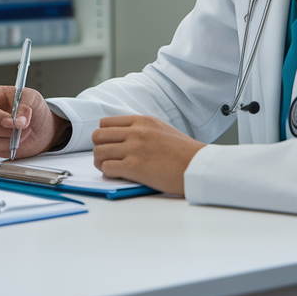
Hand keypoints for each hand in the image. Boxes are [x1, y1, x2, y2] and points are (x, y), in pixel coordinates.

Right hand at [0, 85, 68, 158]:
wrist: (41, 125)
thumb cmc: (33, 107)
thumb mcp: (32, 98)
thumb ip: (25, 105)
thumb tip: (18, 120)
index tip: (10, 121)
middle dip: (3, 130)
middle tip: (21, 128)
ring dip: (9, 139)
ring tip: (25, 133)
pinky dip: (10, 147)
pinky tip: (19, 140)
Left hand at [91, 116, 206, 195]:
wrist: (198, 166)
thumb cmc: (183, 152)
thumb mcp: (161, 129)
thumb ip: (140, 129)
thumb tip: (121, 136)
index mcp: (142, 121)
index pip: (105, 123)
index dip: (104, 136)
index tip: (109, 145)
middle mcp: (136, 132)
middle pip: (98, 136)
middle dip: (100, 148)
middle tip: (107, 157)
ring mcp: (134, 149)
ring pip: (99, 152)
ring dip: (101, 162)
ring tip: (111, 167)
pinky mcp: (134, 167)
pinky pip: (107, 168)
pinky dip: (108, 173)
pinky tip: (118, 175)